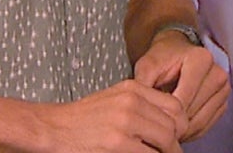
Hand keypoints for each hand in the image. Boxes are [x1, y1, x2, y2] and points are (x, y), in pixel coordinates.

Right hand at [34, 79, 187, 152]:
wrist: (53, 128)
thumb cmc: (83, 119)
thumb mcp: (115, 100)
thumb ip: (141, 106)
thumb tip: (171, 126)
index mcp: (133, 89)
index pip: (175, 107)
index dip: (179, 126)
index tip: (173, 138)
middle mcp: (132, 102)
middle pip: (174, 126)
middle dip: (174, 144)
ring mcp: (125, 122)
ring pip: (166, 141)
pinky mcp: (118, 144)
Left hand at [133, 29, 229, 140]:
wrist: (178, 51)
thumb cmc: (163, 57)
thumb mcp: (147, 64)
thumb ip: (142, 84)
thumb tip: (137, 108)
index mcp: (200, 60)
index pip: (182, 100)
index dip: (163, 114)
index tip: (149, 120)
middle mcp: (217, 73)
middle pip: (191, 113)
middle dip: (171, 125)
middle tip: (153, 129)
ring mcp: (223, 89)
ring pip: (200, 122)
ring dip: (181, 131)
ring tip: (163, 131)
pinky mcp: (223, 101)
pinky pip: (207, 125)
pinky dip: (191, 132)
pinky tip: (176, 129)